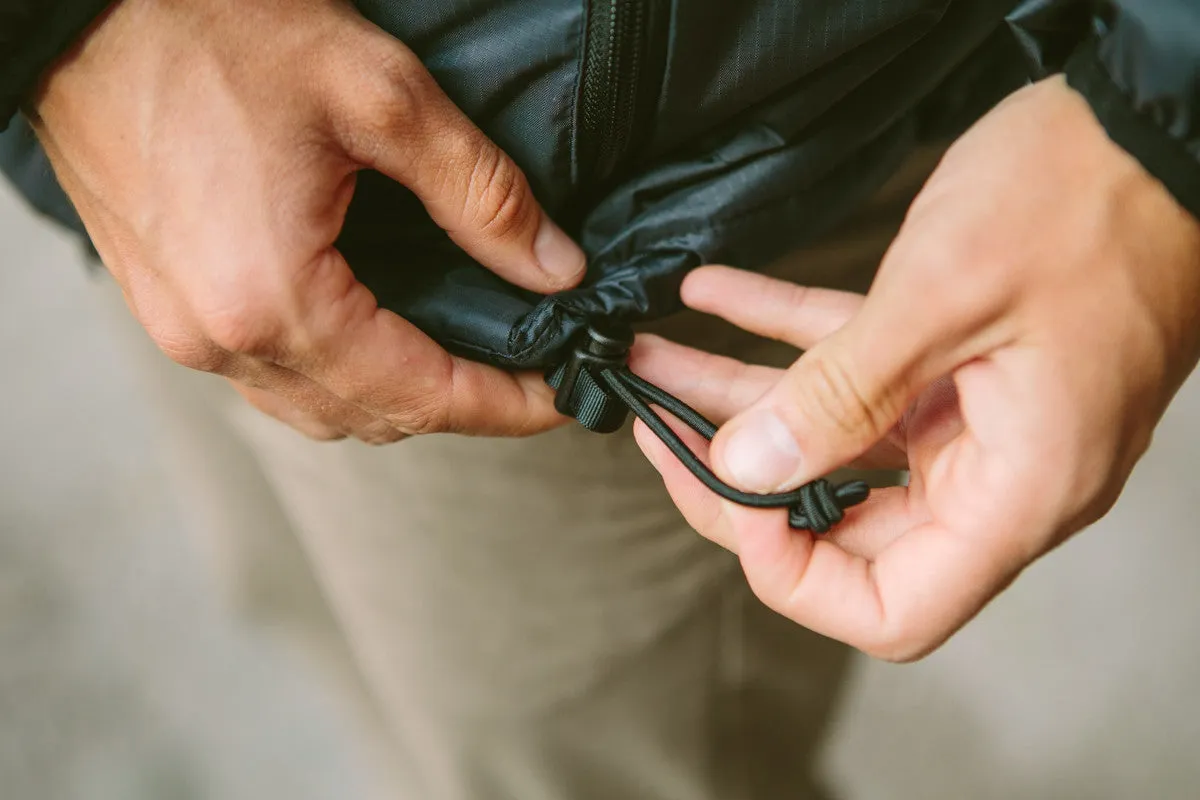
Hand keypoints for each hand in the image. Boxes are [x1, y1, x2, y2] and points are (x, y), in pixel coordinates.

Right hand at [31, 0, 585, 441]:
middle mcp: (220, 339)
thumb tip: (555, 268)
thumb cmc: (209, 28)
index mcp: (271, 299)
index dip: (506, 405)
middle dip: (459, 406)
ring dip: (398, 396)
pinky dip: (338, 373)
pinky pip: (271, 376)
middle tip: (527, 372)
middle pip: (372, 418)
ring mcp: (183, 330)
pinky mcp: (166, 307)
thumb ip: (480, 192)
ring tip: (464, 357)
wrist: (81, 6)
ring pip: (319, 408)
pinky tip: (377, 333)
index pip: (421, 396)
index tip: (564, 395)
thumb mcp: (378, 94)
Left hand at [632, 76, 1199, 660]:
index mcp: (1015, 490)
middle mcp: (998, 473)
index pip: (890, 609)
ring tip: (659, 358)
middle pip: (845, 527)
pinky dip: (788, 339)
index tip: (726, 492)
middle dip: (740, 477)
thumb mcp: (942, 298)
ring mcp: (980, 419)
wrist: (1153, 117)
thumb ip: (838, 395)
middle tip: (661, 428)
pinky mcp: (964, 363)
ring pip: (838, 441)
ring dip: (746, 401)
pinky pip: (859, 370)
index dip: (792, 573)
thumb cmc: (1089, 197)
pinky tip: (718, 296)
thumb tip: (747, 469)